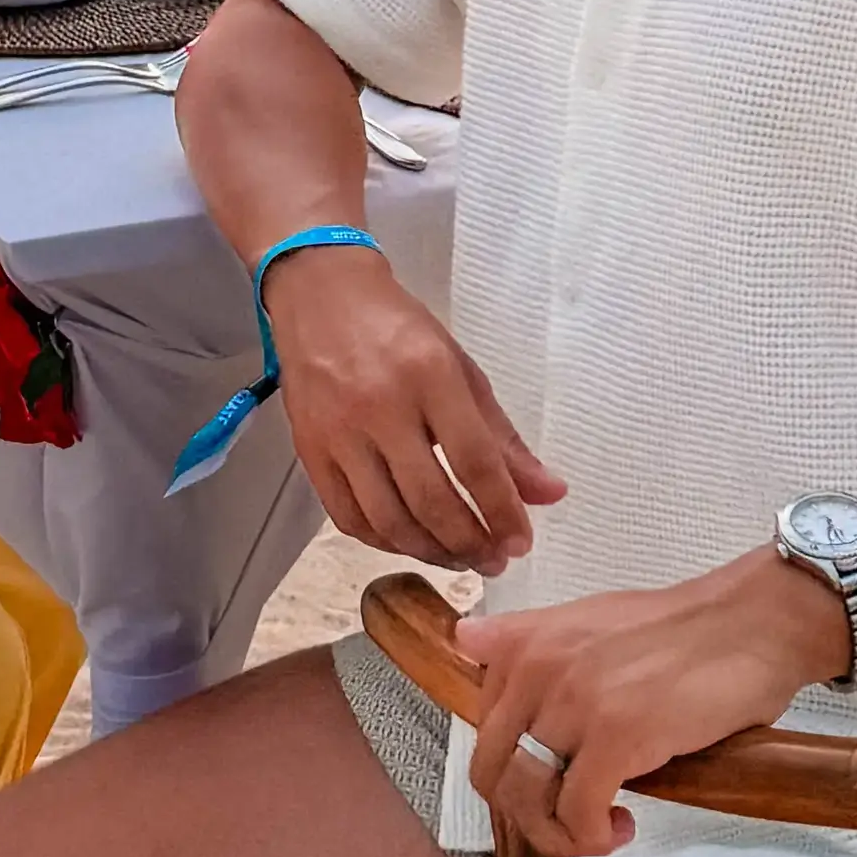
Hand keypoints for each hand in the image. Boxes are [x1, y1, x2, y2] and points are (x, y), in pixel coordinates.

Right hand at [264, 243, 563, 572]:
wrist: (320, 296)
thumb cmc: (397, 329)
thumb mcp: (459, 368)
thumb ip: (503, 437)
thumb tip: (548, 493)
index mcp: (429, 376)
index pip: (474, 461)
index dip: (503, 511)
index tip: (522, 542)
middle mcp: (380, 406)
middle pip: (430, 499)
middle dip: (469, 542)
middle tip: (494, 560)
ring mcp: (339, 432)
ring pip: (388, 518)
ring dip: (430, 551)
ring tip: (459, 558)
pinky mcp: (309, 451)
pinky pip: (349, 517)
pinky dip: (383, 541)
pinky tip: (411, 542)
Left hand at [460, 555, 842, 856]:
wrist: (752, 621)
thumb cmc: (683, 630)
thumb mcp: (588, 619)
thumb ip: (526, 639)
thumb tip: (466, 637)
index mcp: (524, 644)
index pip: (483, 732)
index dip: (515, 770)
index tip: (556, 779)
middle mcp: (536, 669)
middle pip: (493, 773)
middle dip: (529, 812)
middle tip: (574, 818)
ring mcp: (574, 703)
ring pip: (529, 800)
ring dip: (560, 832)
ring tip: (602, 827)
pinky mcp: (616, 737)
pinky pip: (577, 815)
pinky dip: (594, 837)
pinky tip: (624, 826)